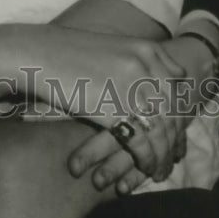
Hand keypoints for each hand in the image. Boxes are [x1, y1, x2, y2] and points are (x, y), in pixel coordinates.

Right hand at [67, 28, 214, 189]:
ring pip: (162, 130)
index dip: (181, 111)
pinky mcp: (116, 110)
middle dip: (175, 138)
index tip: (178, 129)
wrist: (37, 54)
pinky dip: (147, 159)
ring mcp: (133, 88)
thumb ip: (143, 60)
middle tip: (174, 158)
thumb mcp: (113, 47)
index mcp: (147, 49)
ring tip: (160, 170)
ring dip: (163, 155)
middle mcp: (146, 67)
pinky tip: (145, 168)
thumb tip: (174, 76)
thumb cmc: (69, 52)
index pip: (179, 85)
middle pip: (173, 111)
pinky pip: (142, 142)